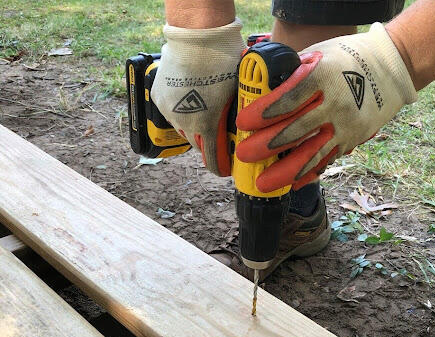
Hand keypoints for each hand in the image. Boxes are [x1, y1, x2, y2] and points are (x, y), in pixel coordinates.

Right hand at [151, 19, 243, 175]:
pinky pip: (171, 113)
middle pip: (196, 143)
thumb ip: (235, 115)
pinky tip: (188, 100)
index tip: (222, 170)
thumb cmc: (222, 61)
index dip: (218, 167)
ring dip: (192, 126)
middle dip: (206, 141)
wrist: (197, 37)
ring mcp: (169, 111)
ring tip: (201, 113)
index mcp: (207, 126)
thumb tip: (244, 127)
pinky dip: (179, 111)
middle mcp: (185, 123)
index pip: (211, 159)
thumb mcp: (237, 93)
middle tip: (215, 134)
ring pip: (182, 128)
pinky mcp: (159, 98)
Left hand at [236, 23, 417, 190]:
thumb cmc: (347, 59)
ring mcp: (345, 126)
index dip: (264, 112)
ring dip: (285, 171)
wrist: (390, 69)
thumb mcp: (319, 54)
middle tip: (244, 154)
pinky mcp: (351, 140)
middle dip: (266, 145)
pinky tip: (291, 184)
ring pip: (312, 154)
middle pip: (296, 130)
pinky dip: (308, 174)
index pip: (289, 99)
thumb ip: (293, 72)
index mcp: (324, 78)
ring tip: (263, 183)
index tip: (243, 122)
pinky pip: (327, 161)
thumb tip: (263, 86)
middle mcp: (336, 104)